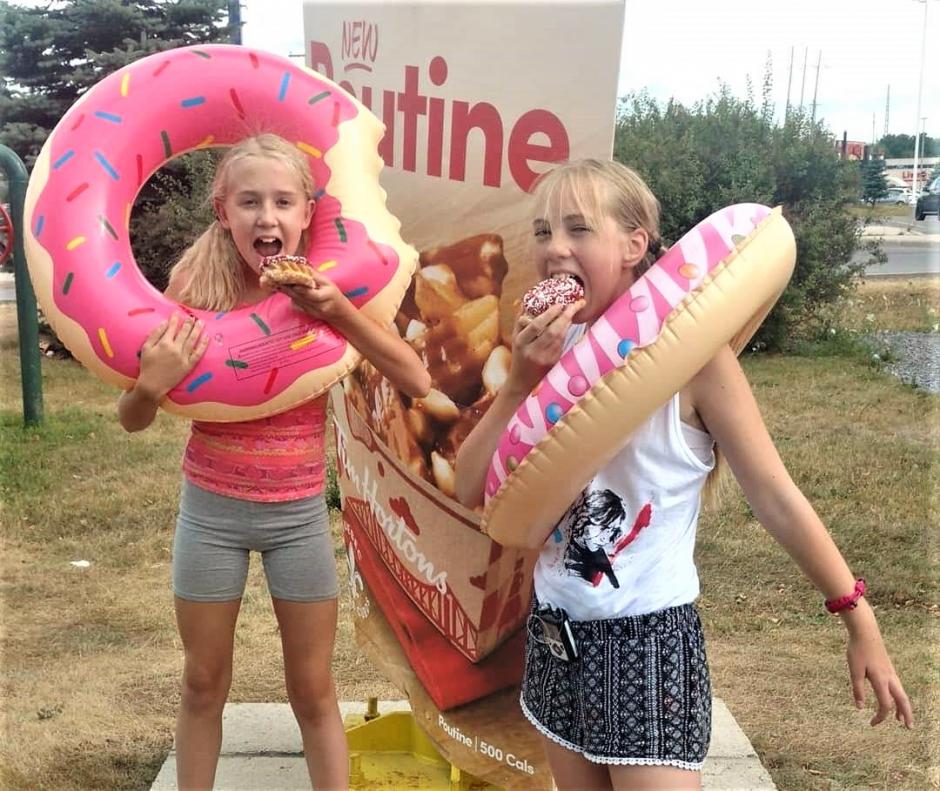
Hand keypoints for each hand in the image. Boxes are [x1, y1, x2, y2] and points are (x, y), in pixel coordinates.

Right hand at [135, 313, 209, 399]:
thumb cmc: (147, 366)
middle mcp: (175, 349)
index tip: (178, 312)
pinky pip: (198, 353)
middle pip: (184, 332)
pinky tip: (207, 337)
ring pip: (193, 340)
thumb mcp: (146, 348)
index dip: (175, 319)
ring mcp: (183, 357)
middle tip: (192, 317)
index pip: (171, 327)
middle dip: (189, 323)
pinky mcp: (189, 365)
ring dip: (198, 330)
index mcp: (164, 343)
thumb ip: (154, 334)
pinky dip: (203, 344)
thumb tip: (164, 323)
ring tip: (201, 322)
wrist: (152, 385)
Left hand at [278, 272, 352, 324]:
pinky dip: (290, 296)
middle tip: (277, 278)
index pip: (310, 292)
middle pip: (300, 296)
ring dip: (286, 291)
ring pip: (296, 300)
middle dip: (288, 287)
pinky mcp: (306, 313)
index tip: (289, 279)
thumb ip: (315, 276)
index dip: (299, 287)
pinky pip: (296, 304)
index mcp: (326, 296)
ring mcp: (312, 311)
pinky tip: (283, 289)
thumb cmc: (334, 295)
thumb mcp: (328, 283)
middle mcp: (318, 306)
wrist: (339, 313)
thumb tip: (301, 266)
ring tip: (276, 282)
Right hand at [506, 300, 583, 394]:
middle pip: (552, 331)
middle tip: (573, 304)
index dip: (549, 314)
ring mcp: (545, 358)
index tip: (559, 304)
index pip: (536, 326)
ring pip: (560, 337)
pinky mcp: (554, 362)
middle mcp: (533, 351)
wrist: (522, 381)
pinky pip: (562, 343)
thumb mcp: (515, 338)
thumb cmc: (519, 355)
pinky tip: (568, 324)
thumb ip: (519, 320)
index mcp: (520, 342)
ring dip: (567, 323)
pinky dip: (566, 332)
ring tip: (572, 310)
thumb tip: (522, 300)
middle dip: (564, 316)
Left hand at [845, 609, 912, 727]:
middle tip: (909, 728)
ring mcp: (891, 673)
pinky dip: (899, 698)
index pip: (885, 704)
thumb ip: (857, 689)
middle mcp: (890, 678)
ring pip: (902, 694)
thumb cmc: (858, 651)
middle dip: (906, 714)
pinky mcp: (889, 669)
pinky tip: (893, 699)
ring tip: (902, 720)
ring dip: (903, 707)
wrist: (866, 632)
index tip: (872, 723)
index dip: (880, 716)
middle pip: (902, 700)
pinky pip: (898, 687)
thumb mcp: (854, 670)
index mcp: (881, 680)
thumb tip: (860, 707)